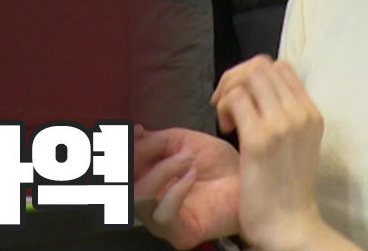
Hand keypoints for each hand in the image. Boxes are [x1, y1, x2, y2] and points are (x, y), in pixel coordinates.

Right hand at [133, 125, 241, 248]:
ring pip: (140, 199)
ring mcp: (161, 220)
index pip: (120, 170)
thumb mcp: (182, 142)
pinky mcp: (179, 234)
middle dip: (137, 159)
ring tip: (186, 159)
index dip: (123, 150)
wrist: (248, 178)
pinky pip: (163, 215)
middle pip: (122, 185)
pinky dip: (175, 189)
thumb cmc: (218, 163)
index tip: (137, 132)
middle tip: (161, 146)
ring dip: (162, 171)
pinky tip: (191, 176)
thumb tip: (133, 135)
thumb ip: (154, 140)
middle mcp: (148, 202)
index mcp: (145, 180)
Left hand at [213, 56, 324, 250]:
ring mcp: (281, 123)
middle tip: (226, 106)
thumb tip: (258, 89)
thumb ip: (286, 114)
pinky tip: (226, 130)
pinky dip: (224, 108)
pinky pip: (235, 99)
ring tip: (228, 120)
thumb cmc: (287, 187)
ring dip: (229, 92)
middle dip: (236, 79)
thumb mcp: (298, 142)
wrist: (289, 224)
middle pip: (261, 65)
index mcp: (312, 113)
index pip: (280, 67)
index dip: (253, 75)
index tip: (242, 98)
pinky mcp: (259, 138)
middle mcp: (300, 113)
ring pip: (248, 76)